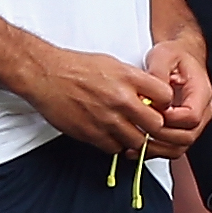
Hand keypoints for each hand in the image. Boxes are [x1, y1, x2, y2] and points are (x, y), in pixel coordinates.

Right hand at [15, 44, 170, 152]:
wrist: (46, 75)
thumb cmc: (76, 67)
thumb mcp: (112, 64)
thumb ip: (133, 80)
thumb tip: (150, 95)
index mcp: (128, 78)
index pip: (165, 96)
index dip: (165, 103)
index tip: (159, 105)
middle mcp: (120, 99)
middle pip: (156, 124)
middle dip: (154, 126)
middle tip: (147, 124)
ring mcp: (106, 119)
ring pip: (136, 141)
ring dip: (135, 138)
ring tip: (128, 130)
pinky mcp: (92, 134)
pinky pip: (114, 148)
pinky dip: (115, 144)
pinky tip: (110, 134)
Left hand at [142, 36, 211, 158]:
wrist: (181, 57)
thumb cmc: (175, 56)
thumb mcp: (164, 55)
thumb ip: (158, 72)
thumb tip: (152, 93)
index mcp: (201, 92)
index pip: (191, 116)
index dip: (170, 119)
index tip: (152, 113)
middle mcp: (202, 111)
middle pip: (187, 136)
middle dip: (161, 137)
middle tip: (140, 130)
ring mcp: (194, 123)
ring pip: (180, 147)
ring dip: (158, 149)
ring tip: (137, 144)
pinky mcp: (182, 129)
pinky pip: (172, 147)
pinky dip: (156, 150)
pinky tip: (139, 147)